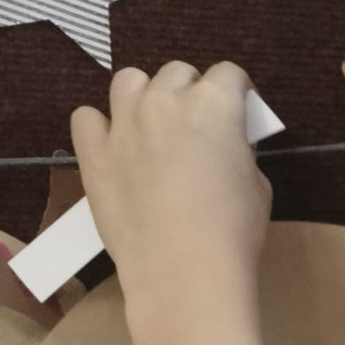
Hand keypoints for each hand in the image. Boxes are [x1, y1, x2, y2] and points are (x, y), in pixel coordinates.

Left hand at [70, 61, 270, 299]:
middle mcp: (165, 101)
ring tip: (153, 128)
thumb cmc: (233, 231)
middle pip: (178, 73)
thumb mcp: (257, 185)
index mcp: (214, 104)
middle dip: (191, 92)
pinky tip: (114, 147)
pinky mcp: (94, 152)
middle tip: (198, 128)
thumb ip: (239, 153)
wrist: (184, 271)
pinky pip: (86, 117)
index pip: (229, 74)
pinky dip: (100, 126)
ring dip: (145, 96)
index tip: (240, 113)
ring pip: (129, 81)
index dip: (238, 93)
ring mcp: (124, 123)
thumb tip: (226, 148)